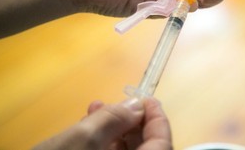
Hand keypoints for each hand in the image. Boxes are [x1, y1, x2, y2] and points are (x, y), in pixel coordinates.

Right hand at [33, 97, 171, 149]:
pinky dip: (101, 142)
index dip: (157, 119)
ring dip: (113, 129)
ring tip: (96, 107)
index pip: (162, 145)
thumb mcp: (82, 139)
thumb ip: (114, 120)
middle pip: (145, 148)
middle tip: (119, 102)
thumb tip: (136, 106)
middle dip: (131, 122)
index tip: (147, 99)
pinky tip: (86, 125)